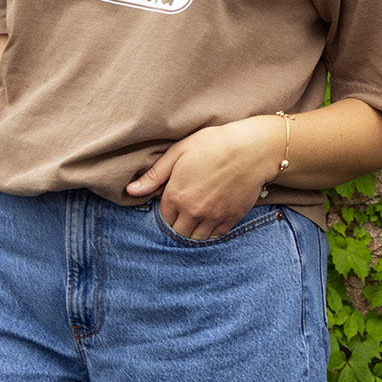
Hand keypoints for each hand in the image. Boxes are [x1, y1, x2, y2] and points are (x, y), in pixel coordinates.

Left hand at [125, 116, 281, 239]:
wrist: (251, 149)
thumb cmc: (213, 144)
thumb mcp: (178, 152)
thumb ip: (154, 175)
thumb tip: (130, 191)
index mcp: (176, 195)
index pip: (163, 216)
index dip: (167, 209)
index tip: (174, 200)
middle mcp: (193, 211)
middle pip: (178, 231)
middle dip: (178, 222)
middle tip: (185, 208)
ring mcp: (213, 217)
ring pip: (196, 237)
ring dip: (194, 229)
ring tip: (198, 214)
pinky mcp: (232, 218)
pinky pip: (216, 235)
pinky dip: (212, 230)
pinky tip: (213, 216)